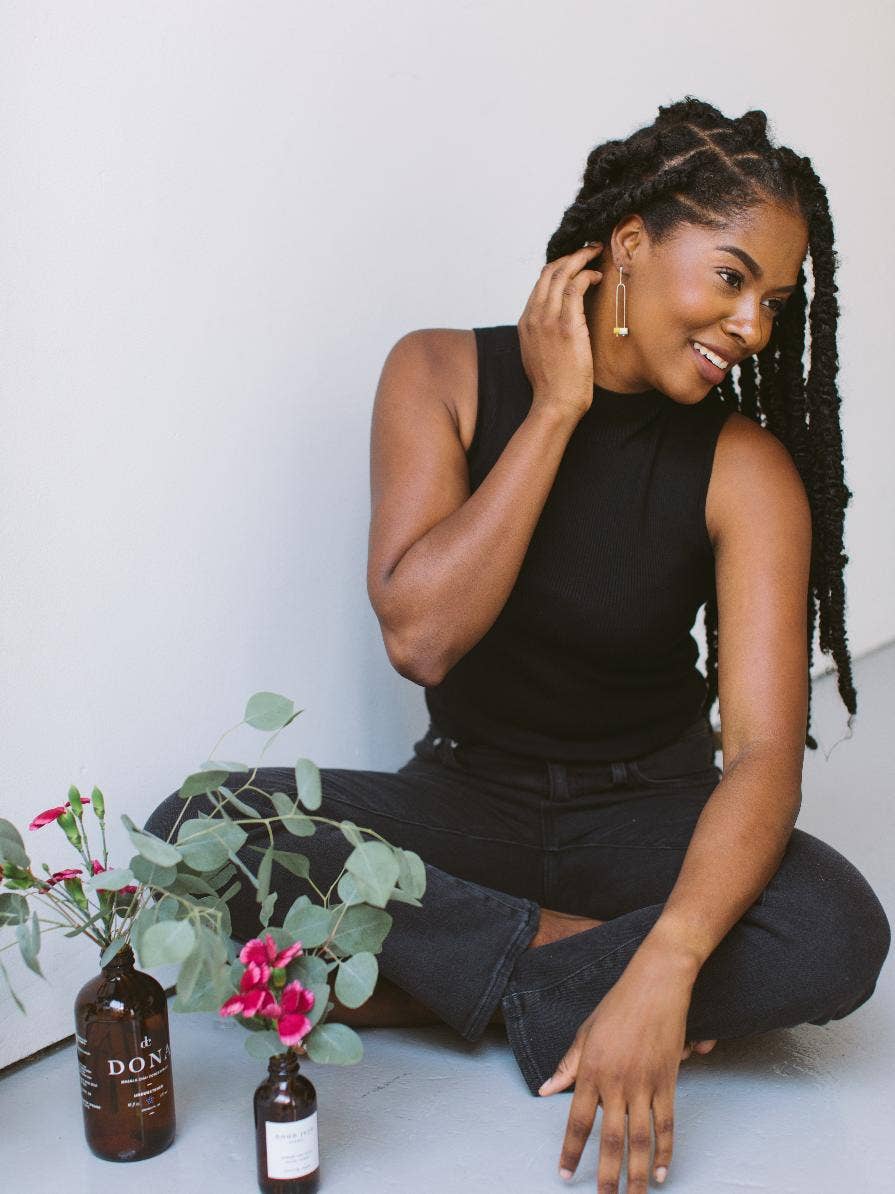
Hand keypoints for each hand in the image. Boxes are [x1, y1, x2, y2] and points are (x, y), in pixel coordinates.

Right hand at [517, 242, 603, 421]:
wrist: (554, 404)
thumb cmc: (553, 386)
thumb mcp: (540, 355)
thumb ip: (544, 335)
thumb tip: (558, 327)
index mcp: (526, 322)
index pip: (539, 284)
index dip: (558, 268)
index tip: (574, 264)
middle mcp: (533, 316)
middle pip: (548, 272)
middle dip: (570, 256)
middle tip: (588, 251)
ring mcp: (548, 319)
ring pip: (561, 274)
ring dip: (580, 259)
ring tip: (596, 256)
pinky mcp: (566, 325)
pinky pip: (575, 287)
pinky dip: (586, 276)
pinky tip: (597, 277)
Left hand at [538, 952, 694, 1188]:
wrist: (656, 984)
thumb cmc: (617, 1005)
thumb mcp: (585, 1032)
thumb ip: (567, 1065)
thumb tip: (544, 1091)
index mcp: (591, 1069)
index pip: (577, 1121)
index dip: (571, 1152)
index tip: (565, 1175)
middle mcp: (616, 1082)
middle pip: (611, 1140)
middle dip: (607, 1176)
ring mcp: (644, 1084)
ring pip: (640, 1140)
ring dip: (637, 1175)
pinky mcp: (667, 1081)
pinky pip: (666, 1124)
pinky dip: (665, 1151)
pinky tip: (660, 1173)